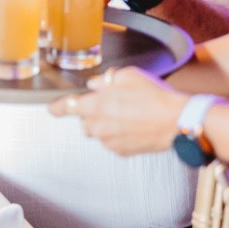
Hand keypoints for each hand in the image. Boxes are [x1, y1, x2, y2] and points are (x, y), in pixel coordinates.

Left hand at [49, 67, 186, 155]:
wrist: (175, 121)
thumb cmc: (154, 96)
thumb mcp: (128, 75)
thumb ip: (105, 80)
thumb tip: (96, 85)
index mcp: (95, 106)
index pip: (66, 107)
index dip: (58, 107)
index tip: (52, 108)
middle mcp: (98, 127)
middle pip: (85, 120)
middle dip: (94, 111)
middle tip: (115, 102)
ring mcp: (109, 142)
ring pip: (99, 131)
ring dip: (106, 123)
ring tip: (129, 113)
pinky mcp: (120, 152)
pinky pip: (112, 141)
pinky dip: (119, 133)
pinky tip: (135, 124)